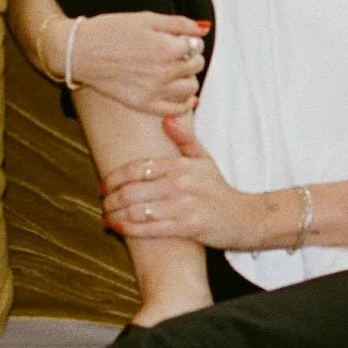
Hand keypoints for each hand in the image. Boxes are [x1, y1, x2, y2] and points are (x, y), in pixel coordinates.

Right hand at [59, 12, 209, 116]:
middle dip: (190, 58)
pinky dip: (184, 104)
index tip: (179, 40)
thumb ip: (178, 23)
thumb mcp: (146, 18)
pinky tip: (181, 96)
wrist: (80, 51)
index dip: (189, 41)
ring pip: (190, 88)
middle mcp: (164, 71)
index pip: (196, 46)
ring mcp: (154, 91)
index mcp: (166, 47)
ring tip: (175, 72)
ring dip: (188, 78)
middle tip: (176, 54)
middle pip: (195, 66)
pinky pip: (176, 109)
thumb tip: (204, 28)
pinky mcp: (144, 104)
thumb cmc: (109, 31)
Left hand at [99, 114, 267, 248]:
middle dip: (111, 199)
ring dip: (116, 215)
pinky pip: (151, 229)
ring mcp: (184, 206)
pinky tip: (118, 228)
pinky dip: (129, 229)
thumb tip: (167, 118)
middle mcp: (181, 183)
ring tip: (106, 217)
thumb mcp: (205, 158)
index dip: (114, 178)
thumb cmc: (219, 189)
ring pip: (138, 210)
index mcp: (181, 165)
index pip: (137, 168)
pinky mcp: (188, 227)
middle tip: (102, 204)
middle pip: (132, 190)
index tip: (103, 186)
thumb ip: (185, 138)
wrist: (245, 217)